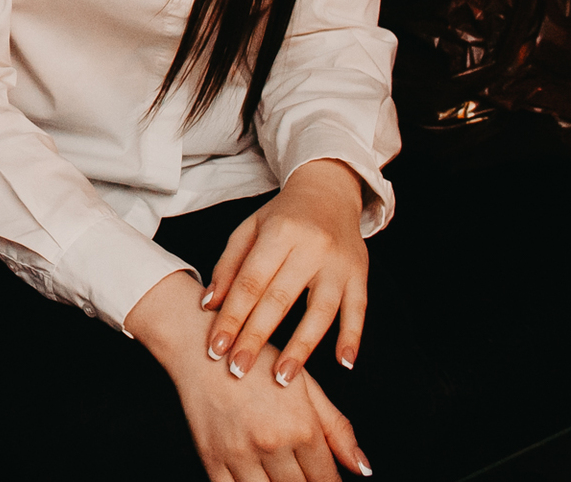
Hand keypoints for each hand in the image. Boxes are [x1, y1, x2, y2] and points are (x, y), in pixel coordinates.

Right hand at [174, 339, 367, 480]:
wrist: (199, 346)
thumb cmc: (256, 361)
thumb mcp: (305, 385)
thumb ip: (337, 428)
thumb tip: (363, 468)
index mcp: (300, 426)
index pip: (326, 480)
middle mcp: (272, 443)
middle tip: (305, 477)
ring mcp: (239, 453)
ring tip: (281, 477)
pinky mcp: (211, 457)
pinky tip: (256, 481)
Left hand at [203, 159, 369, 386]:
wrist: (329, 190)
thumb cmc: (282, 216)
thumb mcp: (249, 229)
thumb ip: (228, 265)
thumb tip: (209, 304)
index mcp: (279, 233)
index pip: (250, 282)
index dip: (231, 317)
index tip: (216, 348)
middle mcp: (311, 248)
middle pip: (279, 300)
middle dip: (256, 338)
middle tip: (238, 371)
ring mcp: (339, 263)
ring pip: (320, 312)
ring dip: (300, 349)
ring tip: (281, 379)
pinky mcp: (360, 274)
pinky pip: (358, 310)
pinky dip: (352, 337)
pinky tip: (344, 362)